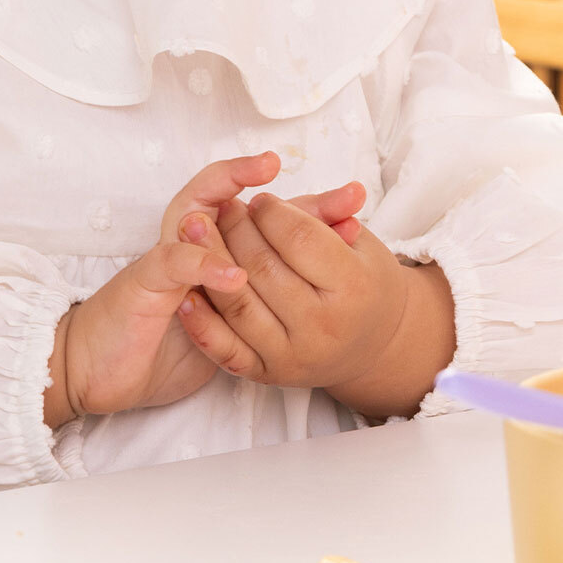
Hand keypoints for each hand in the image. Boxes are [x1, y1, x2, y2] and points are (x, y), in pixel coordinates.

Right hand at [46, 153, 365, 426]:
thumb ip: (263, 293)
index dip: (313, 211)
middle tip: (344, 196)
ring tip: (281, 198)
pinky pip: (174, 262)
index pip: (269, 219)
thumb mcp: (228, 318)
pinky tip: (233, 272)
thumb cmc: (166, 337)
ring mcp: (168, 253)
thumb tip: (321, 283)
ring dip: (243, 206)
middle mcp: (193, 239)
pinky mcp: (145, 278)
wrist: (101, 364)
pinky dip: (203, 263)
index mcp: (217, 246)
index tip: (358, 206)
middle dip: (296, 200)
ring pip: (201, 211)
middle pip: (243, 200)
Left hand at [175, 192, 455, 417]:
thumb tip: (333, 186)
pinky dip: (203, 322)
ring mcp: (294, 356)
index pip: (298, 238)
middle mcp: (324, 326)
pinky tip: (189, 292)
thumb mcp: (362, 244)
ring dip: (211, 264)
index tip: (260, 199)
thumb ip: (333, 213)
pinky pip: (226, 349)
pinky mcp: (270, 376)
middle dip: (237, 230)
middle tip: (225, 209)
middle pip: (262, 267)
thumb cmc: (365, 286)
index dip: (272, 213)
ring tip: (197, 234)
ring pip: (238, 304)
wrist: (373, 348)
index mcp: (354, 288)